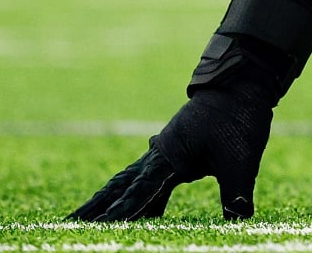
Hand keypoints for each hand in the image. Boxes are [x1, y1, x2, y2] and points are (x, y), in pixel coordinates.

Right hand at [69, 81, 274, 220]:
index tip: (95, 230)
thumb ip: (236, 192)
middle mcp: (159, 153)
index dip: (119, 215)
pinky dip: (133, 193)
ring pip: (128, 181)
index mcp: (170, 156)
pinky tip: (129, 202)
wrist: (242, 80)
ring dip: (108, 200)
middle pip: (120, 187)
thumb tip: (239, 218)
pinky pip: (145, 177)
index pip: (138, 193)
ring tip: (86, 219)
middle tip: (68, 224)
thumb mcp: (242, 159)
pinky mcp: (175, 150)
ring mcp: (165, 150)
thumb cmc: (239, 116)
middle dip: (96, 208)